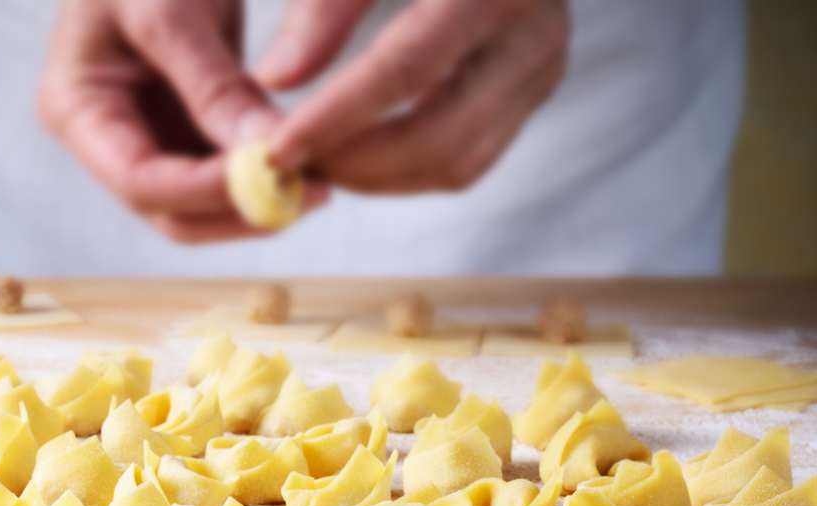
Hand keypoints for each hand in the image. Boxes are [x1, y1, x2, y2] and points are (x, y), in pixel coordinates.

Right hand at [38, 0, 326, 242]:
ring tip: (322, 183)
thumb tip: (265, 153)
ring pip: (203, 204)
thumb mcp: (169, 5)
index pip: (138, 181)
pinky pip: (225, 173)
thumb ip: (213, 83)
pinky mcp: (185, 129)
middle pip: (171, 211)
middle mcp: (106, 138)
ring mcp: (147, 138)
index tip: (273, 176)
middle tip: (311, 196)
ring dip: (259, 202)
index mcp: (76, 107)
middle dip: (239, 210)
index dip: (205, 190)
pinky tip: (311, 164)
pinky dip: (265, 174)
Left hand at [260, 0, 568, 193]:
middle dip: (355, 166)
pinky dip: (408, 169)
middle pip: (437, 138)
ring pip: (456, 165)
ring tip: (316, 160)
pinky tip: (358, 151)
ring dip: (378, 178)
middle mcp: (534, 32)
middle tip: (289, 169)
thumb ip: (323, 5)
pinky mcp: (533, 90)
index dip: (334, 119)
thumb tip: (275, 78)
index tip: (275, 152)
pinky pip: (469, 159)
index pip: (403, 70)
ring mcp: (541, 68)